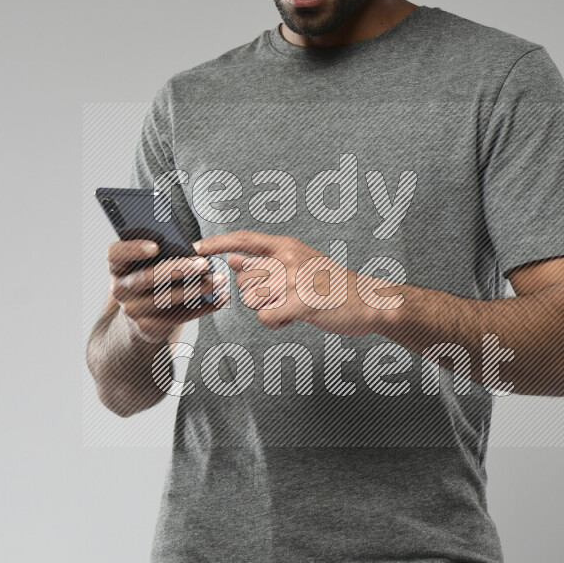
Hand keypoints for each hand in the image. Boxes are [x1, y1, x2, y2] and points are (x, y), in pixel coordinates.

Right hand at [107, 239, 228, 343]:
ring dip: (196, 289)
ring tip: (219, 279)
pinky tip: (221, 298)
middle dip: (178, 269)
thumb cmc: (151, 278)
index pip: (115, 254)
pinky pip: (179, 316)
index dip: (133, 249)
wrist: (140, 316)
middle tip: (203, 263)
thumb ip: (161, 253)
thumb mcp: (148, 264)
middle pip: (146, 278)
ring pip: (166, 299)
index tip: (156, 247)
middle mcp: (120, 289)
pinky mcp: (148, 328)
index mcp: (117, 266)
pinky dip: (203, 307)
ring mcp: (132, 311)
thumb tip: (189, 247)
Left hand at [192, 230, 402, 336]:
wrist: (369, 302)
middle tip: (281, 298)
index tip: (194, 248)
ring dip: (268, 310)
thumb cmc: (333, 285)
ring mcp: (295, 281)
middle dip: (256, 295)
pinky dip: (276, 323)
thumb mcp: (300, 264)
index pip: (244, 240)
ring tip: (292, 307)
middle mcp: (289, 259)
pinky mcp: (301, 303)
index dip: (216, 243)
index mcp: (288, 246)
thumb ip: (266, 261)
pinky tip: (294, 318)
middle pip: (245, 280)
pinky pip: (266, 317)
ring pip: (253, 300)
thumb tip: (233, 258)